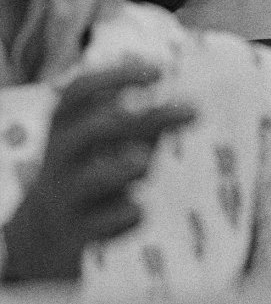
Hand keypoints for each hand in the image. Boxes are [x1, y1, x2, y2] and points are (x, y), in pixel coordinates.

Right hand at [2, 57, 195, 281]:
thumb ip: (148, 125)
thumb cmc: (94, 169)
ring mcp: (66, 196)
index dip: (116, 76)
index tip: (160, 71)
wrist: (46, 231)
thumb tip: (191, 109)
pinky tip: (140, 211)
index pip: (79, 91)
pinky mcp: (77, 232)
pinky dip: (124, 216)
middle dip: (128, 121)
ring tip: (146, 161)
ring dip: (120, 168)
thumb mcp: (115, 143)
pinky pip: (102, 224)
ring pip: (89, 180)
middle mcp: (60, 157)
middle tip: (176, 111)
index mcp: (64, 126)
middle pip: (88, 132)